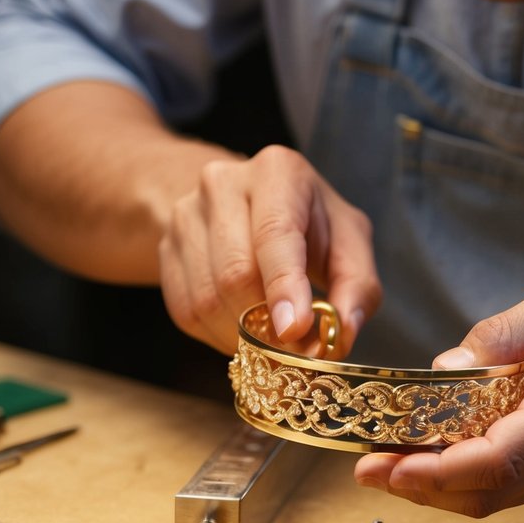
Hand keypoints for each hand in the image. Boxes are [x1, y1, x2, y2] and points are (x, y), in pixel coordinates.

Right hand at [158, 145, 380, 354]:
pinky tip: (244, 331)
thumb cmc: (312, 224)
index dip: (283, 287)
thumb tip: (342, 334)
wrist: (252, 204)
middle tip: (296, 350)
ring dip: (243, 336)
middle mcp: (223, 183)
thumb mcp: (350, 241)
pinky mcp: (166, 248)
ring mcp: (186, 214)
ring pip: (207, 299)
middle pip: (236, 273)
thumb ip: (357, 286)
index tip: (293, 330)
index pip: (275, 234)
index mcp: (278, 172)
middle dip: (267, 324)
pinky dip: (219, 336)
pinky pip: (186, 312)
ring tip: (273, 340)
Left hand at [354, 281, 523, 516]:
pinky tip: (441, 456)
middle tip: (366, 467)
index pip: (498, 459)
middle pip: (487, 494)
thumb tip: (448, 367)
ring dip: (440, 487)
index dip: (434, 471)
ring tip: (390, 461)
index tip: (384, 463)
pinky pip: (517, 487)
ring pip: (498, 499)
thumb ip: (506, 331)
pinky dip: (471, 479)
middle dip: (419, 487)